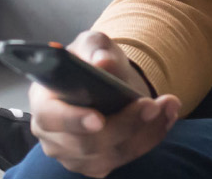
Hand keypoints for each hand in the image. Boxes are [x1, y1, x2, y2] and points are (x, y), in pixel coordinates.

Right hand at [25, 31, 181, 177]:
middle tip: (151, 104)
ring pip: (112, 155)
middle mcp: (53, 135)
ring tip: (167, 105)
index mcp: (43, 102)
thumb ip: (95, 49)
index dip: (72, 120)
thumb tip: (102, 63)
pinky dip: (150, 138)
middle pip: (87, 143)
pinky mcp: (96, 166)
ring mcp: (73, 155)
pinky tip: (166, 117)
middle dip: (124, 124)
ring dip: (146, 131)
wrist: (107, 83)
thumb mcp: (92, 45)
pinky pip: (126, 158)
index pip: (50, 117)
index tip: (98, 119)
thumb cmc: (92, 62)